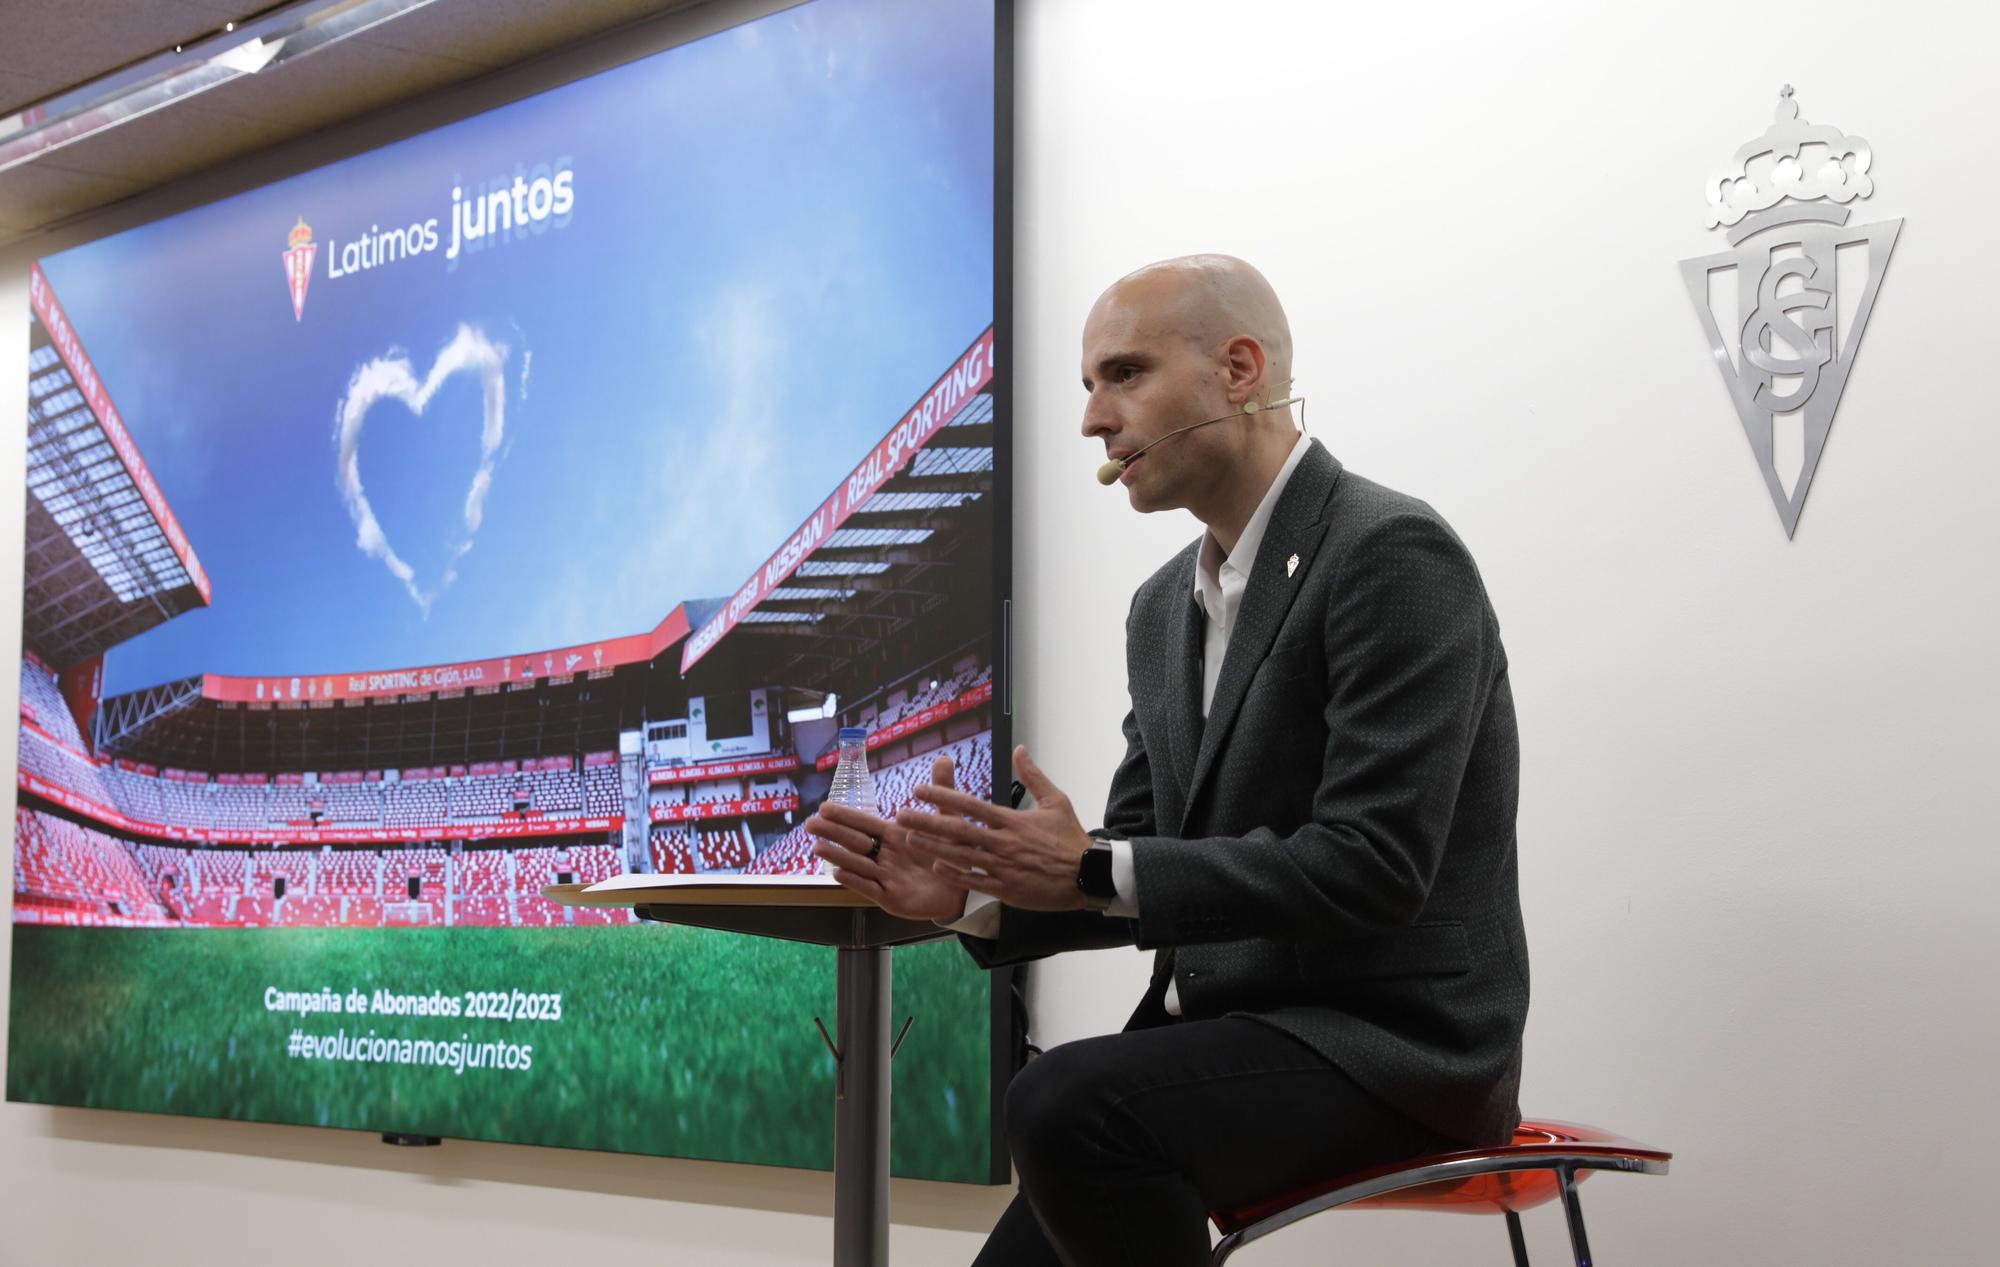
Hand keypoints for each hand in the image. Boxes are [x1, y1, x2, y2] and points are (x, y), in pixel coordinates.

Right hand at [807, 753, 974, 922]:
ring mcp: (886, 878)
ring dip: (838, 856)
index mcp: (895, 836)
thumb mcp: (949, 821)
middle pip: (855, 842)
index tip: (824, 806)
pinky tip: (838, 873)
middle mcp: (886, 856)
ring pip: (858, 865)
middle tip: (809, 824)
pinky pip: (870, 889)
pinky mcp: (892, 899)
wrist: (966, 890)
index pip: (865, 823)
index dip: (845, 816)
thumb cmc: (953, 854)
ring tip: (817, 847)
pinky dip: (855, 882)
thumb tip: (943, 758)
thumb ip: (942, 792)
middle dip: (833, 833)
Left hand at [898, 744, 1093, 911]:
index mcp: (1011, 820)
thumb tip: (1019, 749)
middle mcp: (1002, 842)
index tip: (920, 789)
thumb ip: (1034, 774)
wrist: (1088, 874)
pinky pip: (975, 881)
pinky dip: (954, 874)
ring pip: (960, 856)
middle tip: (901, 815)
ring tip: (908, 840)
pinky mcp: (1006, 889)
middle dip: (926, 821)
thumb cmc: (1071, 838)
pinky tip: (935, 867)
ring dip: (932, 847)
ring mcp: (1002, 867)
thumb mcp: (1056, 800)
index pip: (970, 805)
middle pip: (957, 829)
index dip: (943, 796)